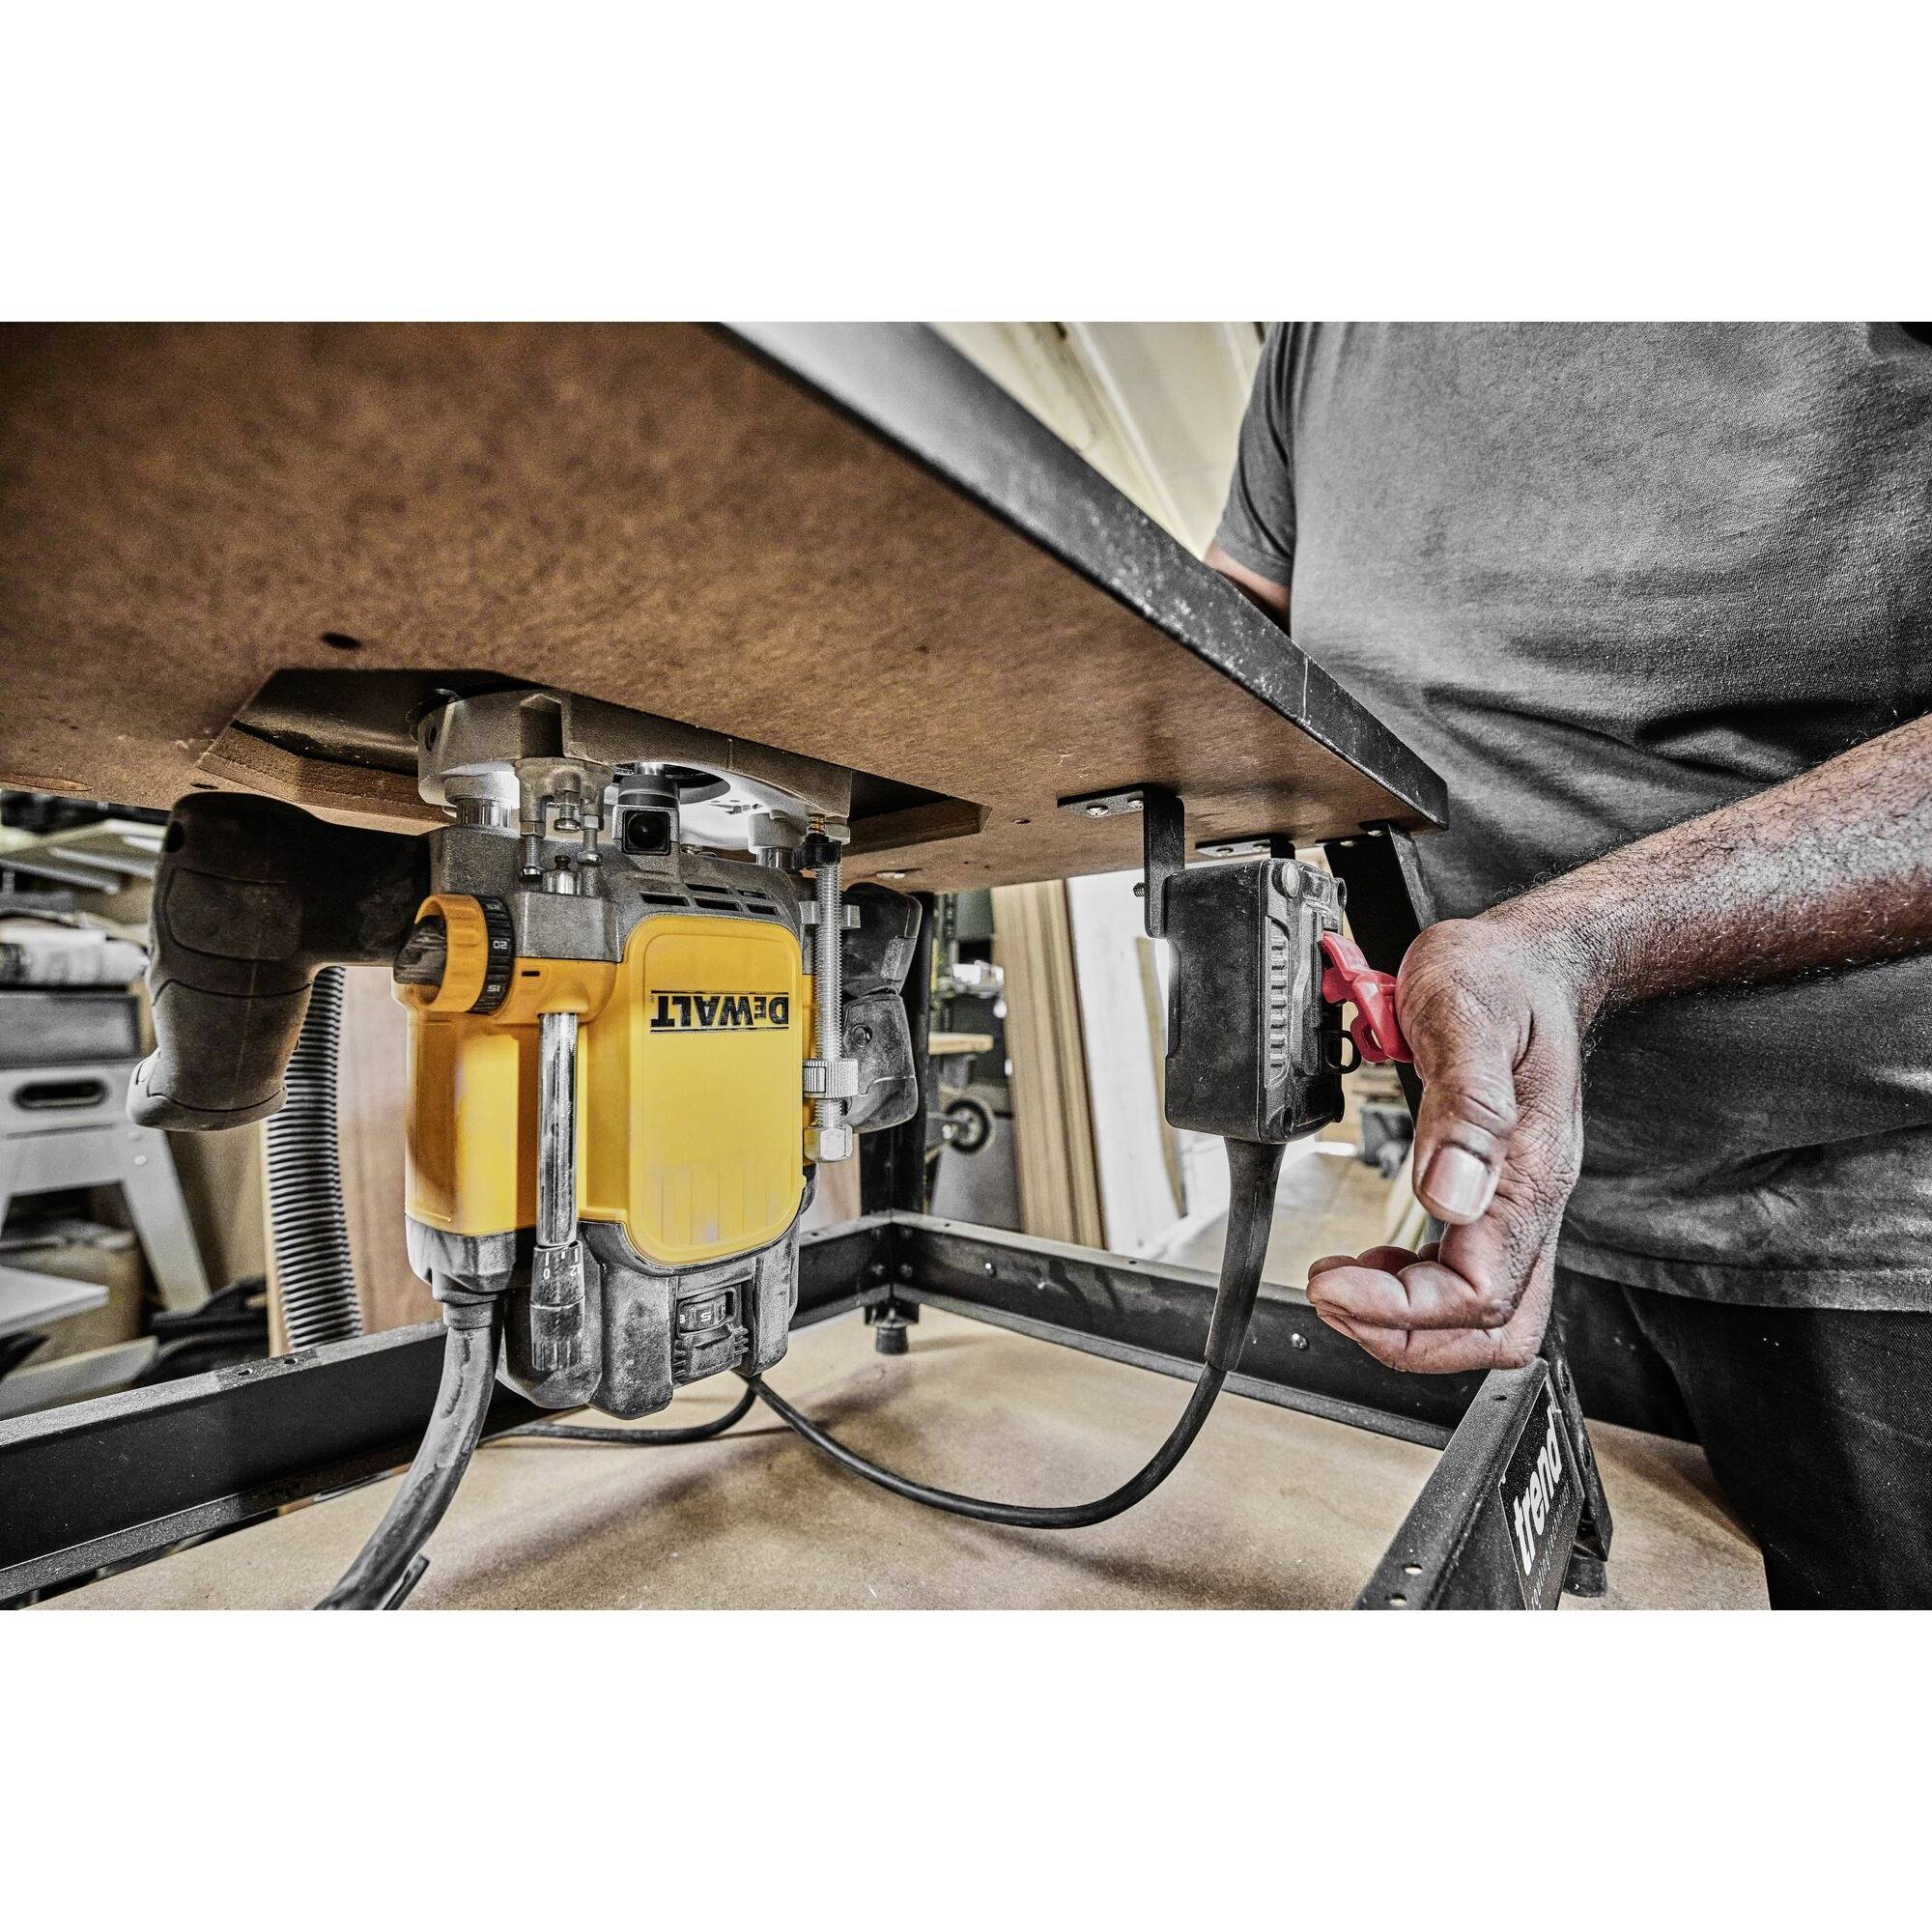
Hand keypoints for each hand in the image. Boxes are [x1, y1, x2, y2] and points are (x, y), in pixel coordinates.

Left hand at [1306, 912, 1598, 1372]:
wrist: (1531, 962)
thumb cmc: (1500, 981)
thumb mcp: (1466, 1013)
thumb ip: (1465, 1107)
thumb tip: (1450, 1195)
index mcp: (1529, 1171)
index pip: (1477, 1292)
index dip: (1401, 1310)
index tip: (1330, 1286)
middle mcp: (1533, 1200)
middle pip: (1493, 1328)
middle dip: (1405, 1336)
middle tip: (1330, 1296)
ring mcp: (1520, 1204)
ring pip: (1488, 1315)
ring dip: (1410, 1323)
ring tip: (1343, 1287)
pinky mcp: (1499, 1197)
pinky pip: (1471, 1278)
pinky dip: (1416, 1291)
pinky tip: (1373, 1263)